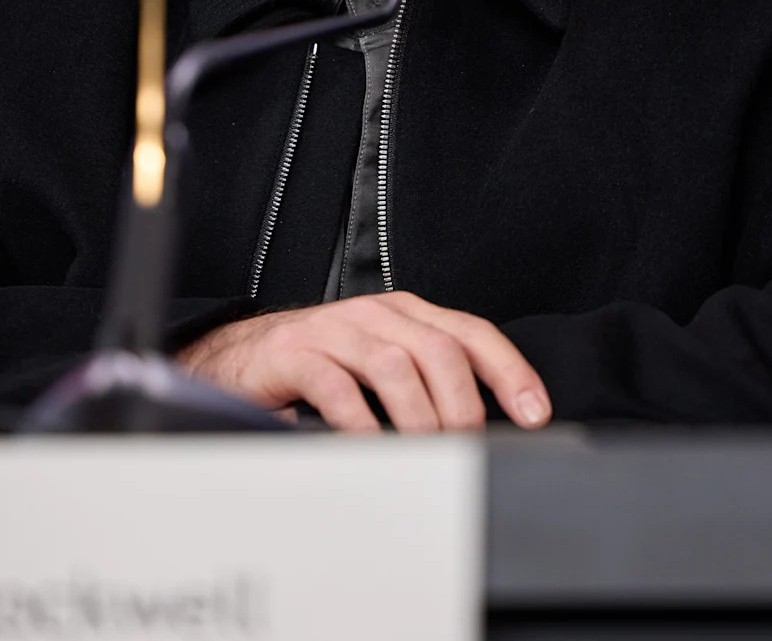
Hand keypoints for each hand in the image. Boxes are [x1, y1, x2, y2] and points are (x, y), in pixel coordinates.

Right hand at [176, 291, 551, 432]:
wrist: (236, 359)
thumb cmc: (316, 368)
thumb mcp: (378, 367)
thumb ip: (426, 384)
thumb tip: (484, 428)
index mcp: (404, 313)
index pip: (470, 332)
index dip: (508, 370)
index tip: (534, 413)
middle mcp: (374, 313)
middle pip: (440, 351)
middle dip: (463, 407)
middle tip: (467, 450)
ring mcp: (333, 329)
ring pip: (396, 365)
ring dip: (419, 419)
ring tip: (425, 457)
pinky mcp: (294, 352)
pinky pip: (338, 386)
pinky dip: (362, 424)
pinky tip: (370, 449)